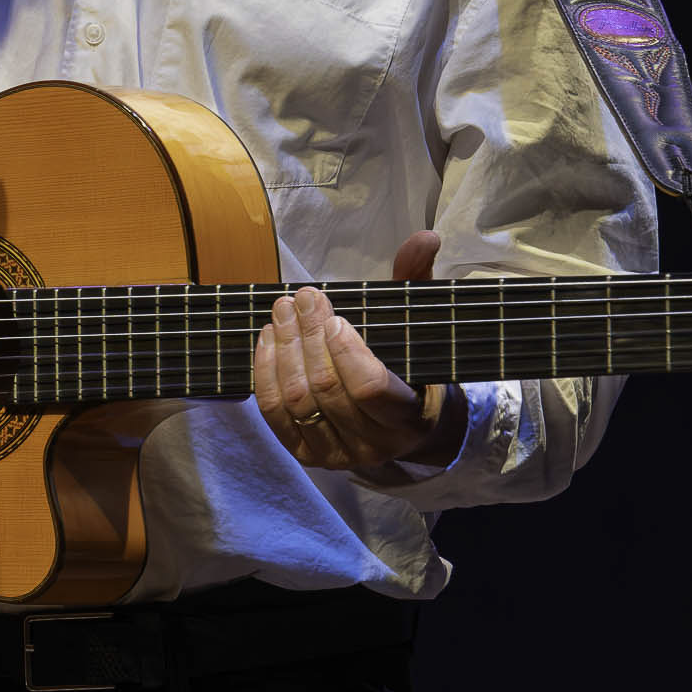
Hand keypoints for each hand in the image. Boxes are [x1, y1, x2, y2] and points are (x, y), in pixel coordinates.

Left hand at [251, 230, 465, 473]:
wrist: (400, 425)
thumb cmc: (407, 365)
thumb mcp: (416, 324)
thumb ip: (417, 280)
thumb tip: (426, 237)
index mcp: (407, 417)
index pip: (369, 387)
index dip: (346, 350)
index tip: (336, 317)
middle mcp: (372, 445)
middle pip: (326, 388)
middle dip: (308, 336)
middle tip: (302, 298)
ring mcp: (336, 454)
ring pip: (297, 401)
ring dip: (284, 349)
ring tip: (282, 312)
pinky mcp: (305, 454)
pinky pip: (274, 414)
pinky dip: (265, 372)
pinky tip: (268, 339)